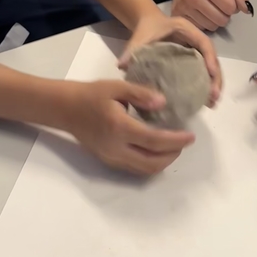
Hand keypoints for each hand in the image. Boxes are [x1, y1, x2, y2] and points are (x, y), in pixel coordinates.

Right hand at [64, 80, 193, 174]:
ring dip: (163, 162)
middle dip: (172, 155)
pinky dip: (150, 163)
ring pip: (144, 169)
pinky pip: (134, 168)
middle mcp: (116, 148)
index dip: (176, 141)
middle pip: (152, 162)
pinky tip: (156, 150)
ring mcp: (112, 158)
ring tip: (174, 147)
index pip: (154, 141)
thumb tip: (164, 102)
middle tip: (184, 142)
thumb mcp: (117, 87)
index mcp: (120, 128)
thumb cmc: (92, 94)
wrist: (66, 108)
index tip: (190, 136)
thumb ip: (141, 94)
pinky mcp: (108, 161)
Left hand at [118, 10, 221, 103]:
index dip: (210, 58)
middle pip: (212, 58)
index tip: (210, 74)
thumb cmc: (146, 28)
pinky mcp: (192, 59)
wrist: (147, 22)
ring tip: (212, 103)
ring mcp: (196, 49)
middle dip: (215, 77)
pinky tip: (204, 101)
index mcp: (187, 29)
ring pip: (211, 67)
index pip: (204, 43)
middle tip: (214, 97)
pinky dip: (206, 85)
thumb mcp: (139, 37)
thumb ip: (131, 50)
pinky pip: (203, 71)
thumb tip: (122, 66)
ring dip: (214, 84)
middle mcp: (195, 39)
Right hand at [172, 0, 251, 31]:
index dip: (232, 5)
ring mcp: (182, 6)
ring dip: (214, 20)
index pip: (230, 6)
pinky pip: (200, 29)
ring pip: (211, 27)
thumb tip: (247, 9)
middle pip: (221, 19)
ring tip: (209, 9)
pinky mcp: (177, 15)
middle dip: (224, 14)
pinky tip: (200, 13)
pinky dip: (204, 24)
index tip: (227, 0)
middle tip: (218, 6)